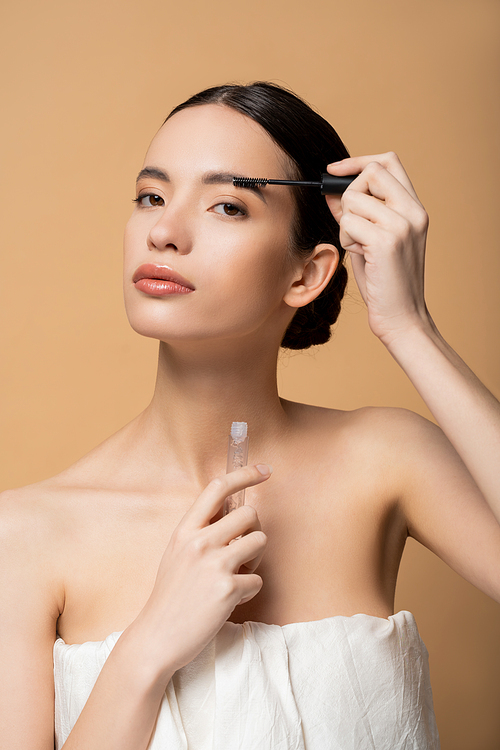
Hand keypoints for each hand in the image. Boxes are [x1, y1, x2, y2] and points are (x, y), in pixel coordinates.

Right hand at [135, 465, 269, 674]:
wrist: (157, 637)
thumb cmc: (170, 595)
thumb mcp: (177, 553)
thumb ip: (201, 531)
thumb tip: (233, 510)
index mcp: (185, 530)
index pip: (218, 488)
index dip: (245, 475)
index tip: (265, 470)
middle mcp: (199, 542)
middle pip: (249, 515)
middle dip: (253, 532)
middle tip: (242, 552)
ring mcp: (214, 565)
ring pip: (260, 542)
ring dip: (255, 560)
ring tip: (235, 575)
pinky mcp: (227, 589)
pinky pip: (257, 578)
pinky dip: (248, 589)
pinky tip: (229, 599)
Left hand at [325, 153, 429, 347]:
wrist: (401, 317)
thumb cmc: (385, 282)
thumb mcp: (371, 240)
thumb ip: (356, 212)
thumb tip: (332, 189)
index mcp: (415, 209)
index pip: (388, 162)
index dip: (357, 162)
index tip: (334, 171)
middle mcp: (413, 212)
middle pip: (371, 173)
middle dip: (349, 195)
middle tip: (352, 225)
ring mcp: (402, 225)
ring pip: (353, 200)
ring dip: (345, 225)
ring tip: (359, 247)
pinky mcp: (386, 241)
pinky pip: (348, 223)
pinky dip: (346, 239)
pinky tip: (360, 255)